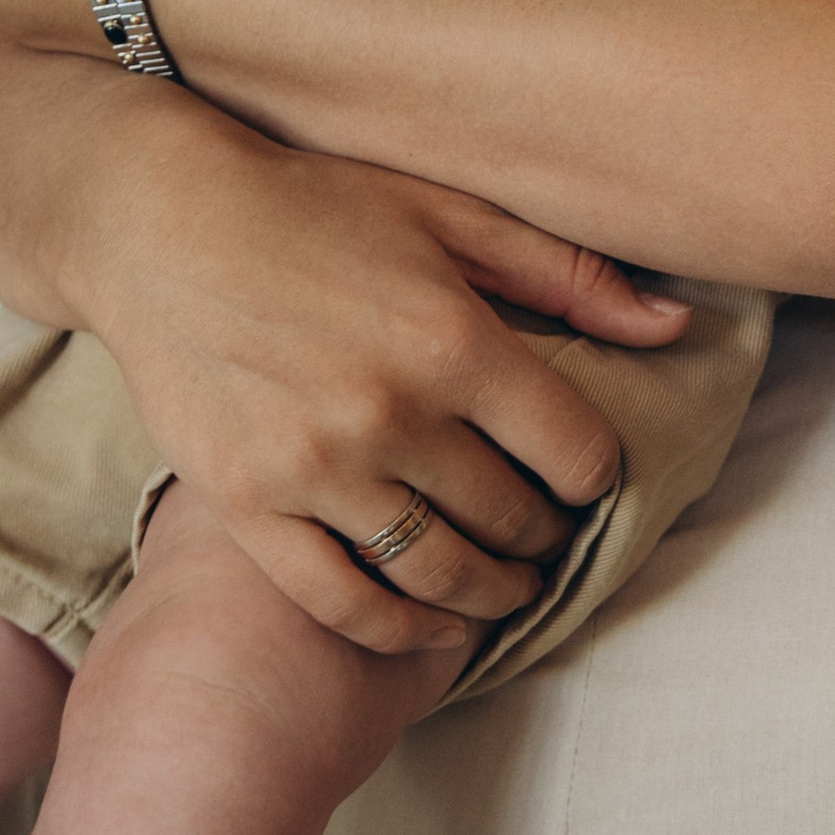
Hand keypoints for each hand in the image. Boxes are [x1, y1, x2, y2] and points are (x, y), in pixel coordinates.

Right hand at [72, 92, 691, 654]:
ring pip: (440, 574)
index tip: (587, 479)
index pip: (577, 455)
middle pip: (513, 520)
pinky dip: (399, 629)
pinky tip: (430, 623)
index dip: (597, 478)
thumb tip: (677, 328)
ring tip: (505, 586)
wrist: (156, 223)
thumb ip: (568, 275)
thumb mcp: (450, 214)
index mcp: (456, 340)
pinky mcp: (248, 505)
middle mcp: (394, 414)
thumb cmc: (314, 205)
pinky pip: (342, 601)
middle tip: (548, 536)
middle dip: (545, 536)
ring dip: (489, 594)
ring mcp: (316, 468)